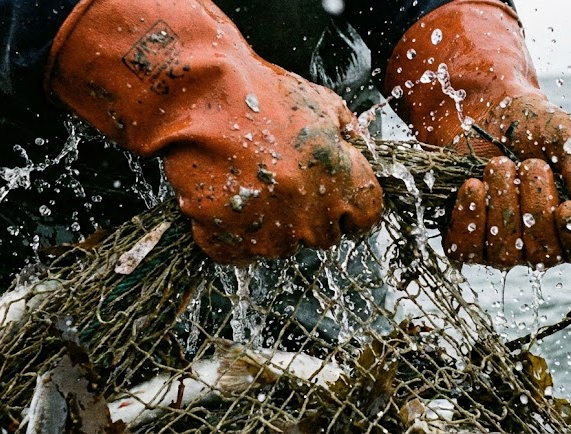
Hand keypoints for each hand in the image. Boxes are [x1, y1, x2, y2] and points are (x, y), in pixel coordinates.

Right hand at [47, 0, 382, 263]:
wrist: (203, 96)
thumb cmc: (264, 94)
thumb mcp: (323, 103)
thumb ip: (349, 131)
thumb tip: (357, 146)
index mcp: (342, 181)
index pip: (367, 217)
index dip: (353, 208)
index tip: (340, 201)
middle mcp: (312, 214)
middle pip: (325, 236)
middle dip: (311, 215)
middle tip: (285, 184)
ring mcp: (270, 232)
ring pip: (281, 247)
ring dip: (270, 226)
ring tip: (250, 185)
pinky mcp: (229, 240)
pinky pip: (237, 252)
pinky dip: (230, 233)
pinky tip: (224, 198)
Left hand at [386, 0, 570, 268]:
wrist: (484, 112)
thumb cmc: (534, 128)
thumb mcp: (567, 136)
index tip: (569, 207)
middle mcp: (541, 242)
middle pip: (544, 254)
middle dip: (536, 205)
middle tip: (530, 164)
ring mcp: (502, 246)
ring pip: (505, 254)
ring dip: (503, 206)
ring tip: (500, 165)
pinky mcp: (465, 239)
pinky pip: (466, 248)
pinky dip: (470, 216)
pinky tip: (473, 185)